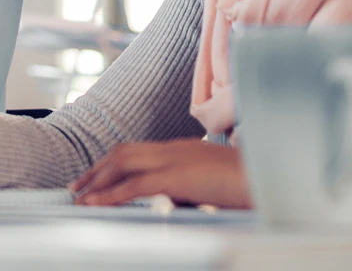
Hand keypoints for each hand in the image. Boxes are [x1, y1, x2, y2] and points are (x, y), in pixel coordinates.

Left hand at [70, 139, 251, 209]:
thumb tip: (174, 203)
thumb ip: (190, 193)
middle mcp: (173, 149)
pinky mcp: (177, 177)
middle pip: (124, 152)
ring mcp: (174, 159)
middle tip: (77, 184)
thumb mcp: (213, 189)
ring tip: (79, 194)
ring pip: (123, 163)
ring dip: (98, 179)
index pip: (137, 151)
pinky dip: (111, 194)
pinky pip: (135, 185)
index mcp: (181, 149)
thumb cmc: (249, 187)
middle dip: (98, 168)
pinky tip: (96, 203)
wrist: (274, 179)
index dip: (113, 162)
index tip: (96, 176)